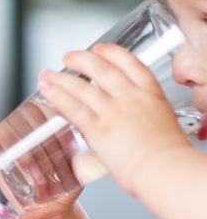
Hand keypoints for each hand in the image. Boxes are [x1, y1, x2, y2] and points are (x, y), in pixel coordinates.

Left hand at [38, 43, 192, 195]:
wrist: (166, 170)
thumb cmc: (170, 159)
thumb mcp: (164, 128)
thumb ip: (144, 123)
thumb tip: (131, 133)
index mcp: (151, 95)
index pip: (131, 64)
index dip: (112, 53)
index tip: (100, 49)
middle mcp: (130, 98)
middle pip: (102, 69)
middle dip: (82, 59)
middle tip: (69, 57)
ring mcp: (112, 111)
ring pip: (82, 87)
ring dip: (61, 78)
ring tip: (48, 74)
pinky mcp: (97, 128)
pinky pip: (72, 107)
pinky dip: (57, 96)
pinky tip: (47, 91)